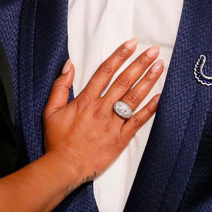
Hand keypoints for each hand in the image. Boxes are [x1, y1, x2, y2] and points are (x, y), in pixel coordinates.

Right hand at [43, 40, 162, 183]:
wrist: (64, 167)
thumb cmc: (57, 140)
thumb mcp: (50, 110)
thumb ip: (60, 86)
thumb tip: (69, 65)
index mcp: (86, 100)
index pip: (105, 71)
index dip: (119, 56)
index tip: (131, 44)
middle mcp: (101, 108)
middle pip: (124, 81)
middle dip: (139, 63)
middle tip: (153, 51)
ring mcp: (112, 124)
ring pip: (134, 98)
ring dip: (148, 80)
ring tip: (159, 67)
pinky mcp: (120, 139)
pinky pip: (138, 121)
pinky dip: (150, 109)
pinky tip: (160, 97)